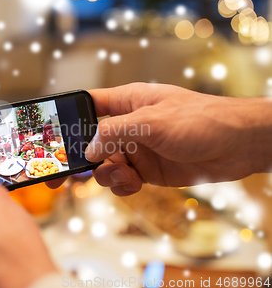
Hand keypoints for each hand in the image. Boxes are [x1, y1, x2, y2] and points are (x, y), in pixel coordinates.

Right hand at [47, 83, 271, 195]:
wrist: (238, 146)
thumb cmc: (201, 120)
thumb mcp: (152, 122)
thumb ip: (114, 133)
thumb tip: (88, 151)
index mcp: (127, 102)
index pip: (87, 105)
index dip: (68, 118)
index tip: (50, 135)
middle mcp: (128, 125)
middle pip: (90, 142)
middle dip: (77, 158)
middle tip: (59, 176)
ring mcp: (137, 149)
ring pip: (104, 165)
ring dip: (105, 175)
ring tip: (121, 176)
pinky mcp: (147, 170)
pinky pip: (122, 180)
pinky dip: (122, 186)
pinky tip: (133, 183)